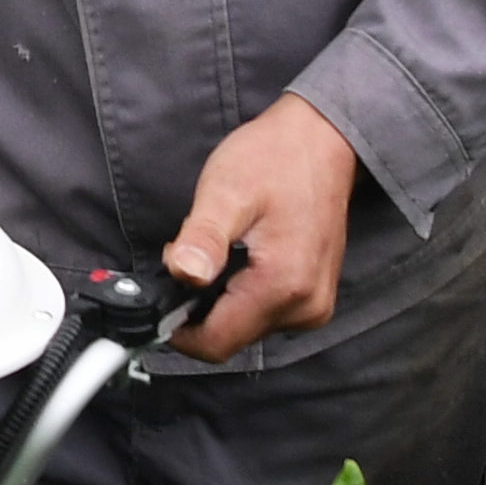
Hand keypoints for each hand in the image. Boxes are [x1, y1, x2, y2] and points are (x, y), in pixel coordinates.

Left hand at [160, 93, 359, 359]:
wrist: (322, 139)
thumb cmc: (275, 158)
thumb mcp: (226, 191)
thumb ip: (203, 237)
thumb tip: (182, 275)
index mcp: (283, 285)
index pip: (216, 344)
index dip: (178, 328)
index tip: (162, 293)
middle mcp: (305, 307)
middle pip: (229, 338)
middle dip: (198, 307)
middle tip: (193, 254)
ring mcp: (313, 306)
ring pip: (244, 328)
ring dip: (220, 299)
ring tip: (221, 248)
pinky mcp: (313, 298)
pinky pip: (263, 315)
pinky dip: (241, 293)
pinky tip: (242, 256)